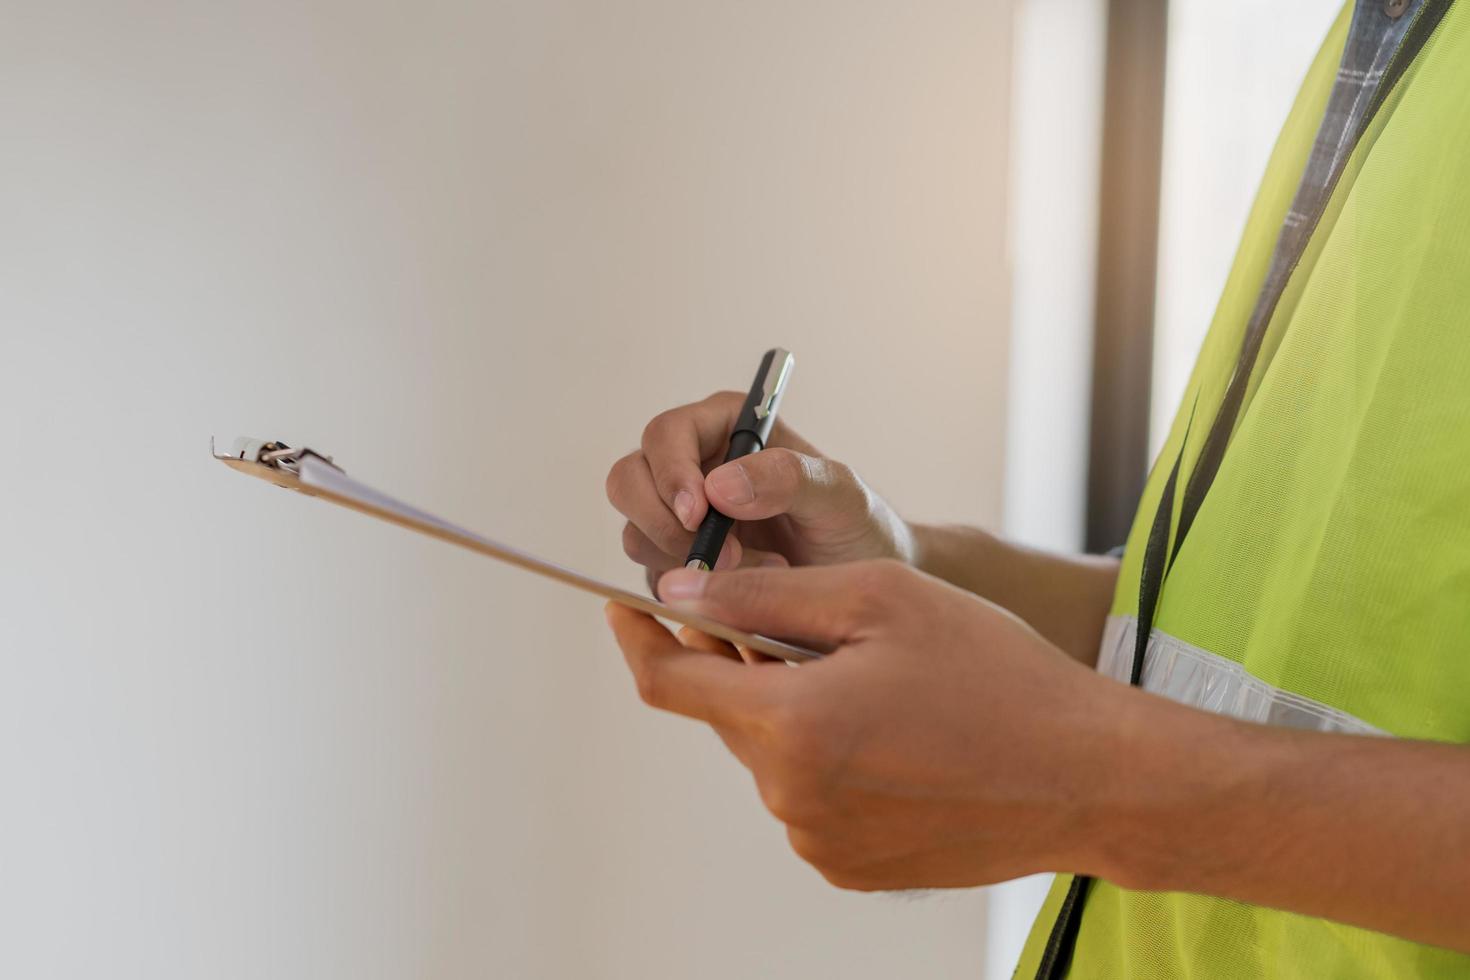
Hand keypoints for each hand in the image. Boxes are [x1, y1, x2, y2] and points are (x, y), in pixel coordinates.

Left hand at [603, 560, 1130, 890]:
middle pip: (727, 714)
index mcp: (792, 725)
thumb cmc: (993, 672)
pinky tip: (895, 738)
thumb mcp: (878, 598)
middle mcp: (791, 797)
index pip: (669, 683)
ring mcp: (819, 842)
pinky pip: (806, 798)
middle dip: (747, 665)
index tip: (621, 606)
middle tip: (818, 630)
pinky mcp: (850, 867)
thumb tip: (678, 594)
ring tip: (880, 688)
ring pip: (770, 755)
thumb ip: (763, 598)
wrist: (1085, 774)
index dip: (636, 638)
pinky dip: (826, 758)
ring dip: (794, 713)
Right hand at [605, 392, 912, 590]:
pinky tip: (749, 592)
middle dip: (663, 524)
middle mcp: (692, 465)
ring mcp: (679, 517)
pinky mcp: (677, 563)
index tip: (700, 515)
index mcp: (725, 427)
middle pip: (629, 480)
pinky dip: (694, 590)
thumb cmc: (856, 525)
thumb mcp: (839, 494)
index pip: (666, 435)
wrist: (863, 584)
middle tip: (723, 559)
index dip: (671, 473)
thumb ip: (787, 477)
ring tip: (763, 573)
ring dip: (687, 562)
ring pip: (636, 533)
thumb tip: (717, 485)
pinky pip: (655, 576)